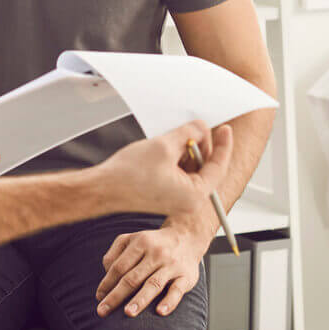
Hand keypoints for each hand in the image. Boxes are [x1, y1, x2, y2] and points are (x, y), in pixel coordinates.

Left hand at [94, 221, 211, 318]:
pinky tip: (160, 312)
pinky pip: (177, 290)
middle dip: (116, 295)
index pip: (119, 266)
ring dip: (140, 299)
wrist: (186, 238)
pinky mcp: (186, 276)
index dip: (107, 282)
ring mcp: (171, 265)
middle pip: (132, 277)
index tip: (99, 297)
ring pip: (153, 284)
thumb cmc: (152, 243)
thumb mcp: (132, 239)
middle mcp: (156, 253)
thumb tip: (106, 274)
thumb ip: (116, 253)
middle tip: (103, 310)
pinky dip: (169, 301)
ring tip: (128, 312)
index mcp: (140, 243)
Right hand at [98, 121, 232, 220]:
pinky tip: (166, 149)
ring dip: (187, 152)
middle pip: (206, 168)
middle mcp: (189, 201)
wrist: (103, 189)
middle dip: (200, 146)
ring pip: (192, 170)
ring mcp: (178, 200)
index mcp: (194, 195)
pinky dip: (178, 160)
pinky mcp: (167, 195)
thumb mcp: (164, 146)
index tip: (225, 129)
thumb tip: (201, 128)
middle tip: (193, 129)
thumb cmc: (128, 176)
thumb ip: (188, 134)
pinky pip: (181, 175)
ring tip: (173, 139)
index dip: (223, 145)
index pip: (219, 166)